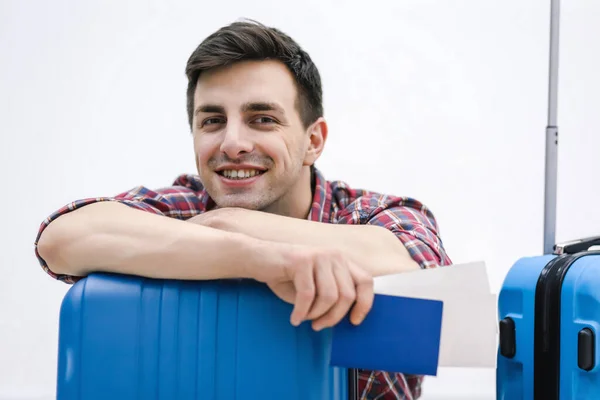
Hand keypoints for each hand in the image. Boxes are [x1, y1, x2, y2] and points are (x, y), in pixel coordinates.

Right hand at [257, 245, 373, 330]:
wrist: (256, 258)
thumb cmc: (285, 277)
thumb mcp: (314, 285)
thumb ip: (332, 294)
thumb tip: (348, 317)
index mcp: (341, 260)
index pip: (366, 281)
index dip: (364, 303)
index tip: (354, 321)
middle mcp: (334, 255)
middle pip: (347, 295)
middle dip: (334, 317)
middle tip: (318, 326)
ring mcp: (318, 255)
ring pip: (329, 297)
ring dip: (316, 315)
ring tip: (305, 319)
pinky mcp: (301, 260)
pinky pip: (307, 295)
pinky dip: (301, 312)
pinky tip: (294, 318)